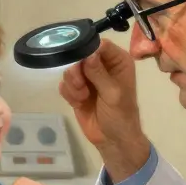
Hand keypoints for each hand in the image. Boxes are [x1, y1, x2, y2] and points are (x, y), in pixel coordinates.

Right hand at [59, 39, 149, 179]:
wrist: (112, 140)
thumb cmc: (120, 115)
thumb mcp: (113, 94)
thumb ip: (99, 73)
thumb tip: (88, 54)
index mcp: (117, 61)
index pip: (100, 44)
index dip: (88, 50)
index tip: (82, 63)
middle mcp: (102, 65)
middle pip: (80, 55)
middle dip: (77, 71)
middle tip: (81, 85)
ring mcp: (88, 77)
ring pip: (70, 69)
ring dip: (73, 84)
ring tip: (82, 96)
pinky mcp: (76, 90)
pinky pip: (65, 84)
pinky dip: (69, 93)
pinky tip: (78, 102)